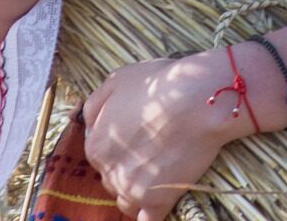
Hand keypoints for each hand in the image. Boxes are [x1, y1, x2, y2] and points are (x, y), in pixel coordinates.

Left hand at [82, 51, 247, 219]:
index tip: (138, 137)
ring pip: (127, 201)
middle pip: (112, 178)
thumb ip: (95, 105)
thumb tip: (88, 122)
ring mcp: (133, 190)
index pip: (100, 155)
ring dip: (137, 191)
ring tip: (157, 175)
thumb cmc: (160, 86)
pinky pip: (148, 220)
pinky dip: (150, 214)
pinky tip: (159, 203)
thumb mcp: (117, 80)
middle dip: (127, 168)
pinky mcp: (158, 202)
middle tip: (150, 151)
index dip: (118, 146)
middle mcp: (109, 172)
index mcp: (96, 145)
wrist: (198, 101)